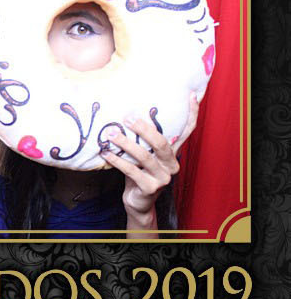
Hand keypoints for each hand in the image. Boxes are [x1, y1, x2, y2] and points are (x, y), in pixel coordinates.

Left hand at [101, 97, 199, 228]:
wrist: (138, 203)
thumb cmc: (139, 173)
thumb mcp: (145, 155)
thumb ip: (143, 140)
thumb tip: (127, 113)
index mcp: (173, 153)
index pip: (187, 131)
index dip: (191, 114)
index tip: (192, 95)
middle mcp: (172, 165)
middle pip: (161, 143)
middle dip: (144, 129)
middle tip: (128, 118)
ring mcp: (163, 178)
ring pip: (144, 157)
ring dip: (125, 143)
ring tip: (110, 134)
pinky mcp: (150, 188)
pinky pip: (132, 171)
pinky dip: (117, 161)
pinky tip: (106, 154)